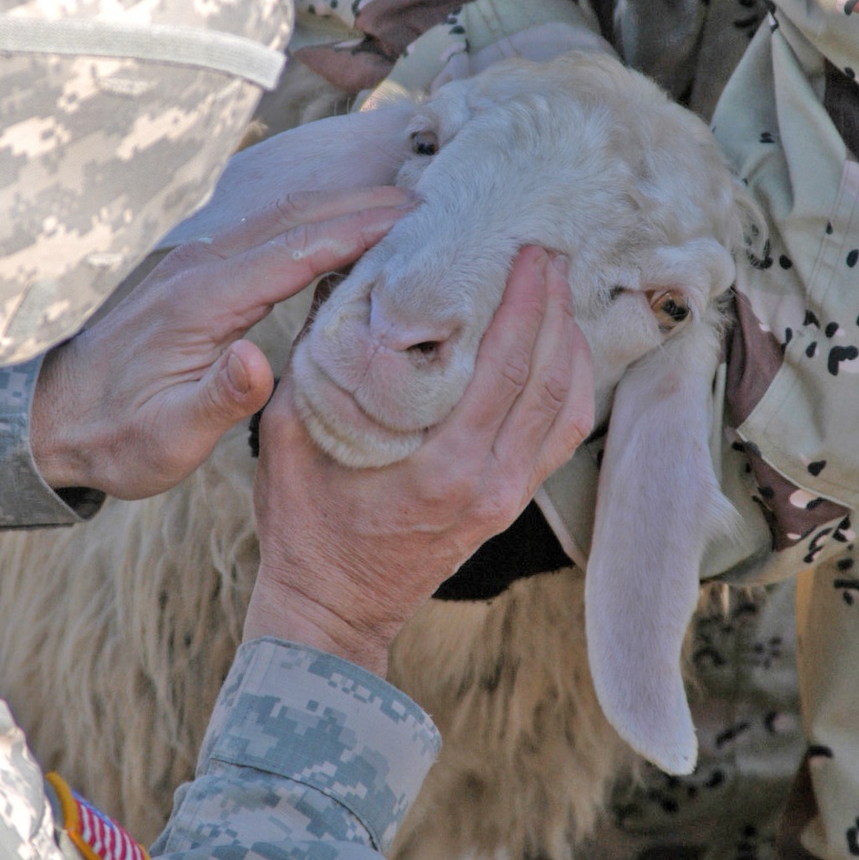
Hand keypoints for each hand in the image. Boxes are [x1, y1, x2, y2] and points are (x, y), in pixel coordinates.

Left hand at [30, 185, 414, 497]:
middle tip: (433, 201)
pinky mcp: (200, 273)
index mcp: (201, 301)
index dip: (358, 228)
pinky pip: (270, 234)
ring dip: (344, 206)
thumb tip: (259, 361)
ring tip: (408, 208)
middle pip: (296, 217)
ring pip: (283, 216)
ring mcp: (198, 263)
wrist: (51, 419)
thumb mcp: (165, 438)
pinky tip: (350, 234)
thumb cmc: (115, 436)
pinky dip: (318, 224)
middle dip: (365, 204)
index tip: (416, 217)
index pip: (295, 248)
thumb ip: (216, 400)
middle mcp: (200, 266)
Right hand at [245, 247, 594, 675]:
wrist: (331, 609)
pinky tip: (560, 349)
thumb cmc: (305, 528)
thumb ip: (314, 361)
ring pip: (567, 407)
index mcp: (443, 468)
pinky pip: (559, 435)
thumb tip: (338, 282)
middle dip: (555, 306)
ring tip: (558, 287)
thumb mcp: (288, 439)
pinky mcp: (508, 502)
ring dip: (569, 341)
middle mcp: (490, 482)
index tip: (527, 253)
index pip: (507, 370)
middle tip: (548, 250)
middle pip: (550, 380)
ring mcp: (507, 497)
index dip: (525, 304)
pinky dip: (570, 385)